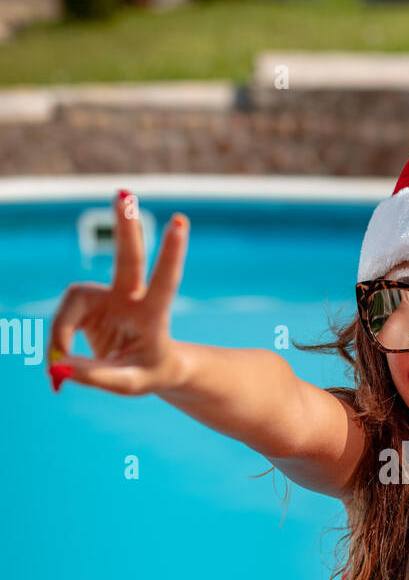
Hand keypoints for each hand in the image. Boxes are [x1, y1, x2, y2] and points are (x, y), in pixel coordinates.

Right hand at [48, 192, 188, 393]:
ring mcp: (110, 295)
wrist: (149, 366)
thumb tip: (58, 364)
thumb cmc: (148, 372)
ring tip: (57, 363)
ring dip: (62, 330)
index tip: (180, 222)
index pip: (165, 282)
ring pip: (75, 296)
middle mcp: (133, 298)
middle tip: (124, 195)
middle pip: (128, 257)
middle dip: (126, 226)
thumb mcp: (129, 384)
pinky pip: (64, 315)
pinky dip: (59, 338)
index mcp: (154, 316)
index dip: (170, 254)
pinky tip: (61, 358)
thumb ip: (96, 377)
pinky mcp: (90, 300)